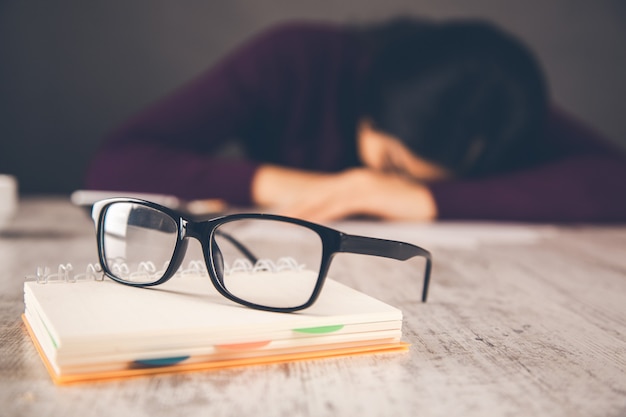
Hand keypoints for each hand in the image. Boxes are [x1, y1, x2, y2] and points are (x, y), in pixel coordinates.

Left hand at [251, 165, 437, 221]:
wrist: (430, 201)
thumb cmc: (402, 208)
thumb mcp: (372, 210)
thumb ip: (353, 213)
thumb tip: (333, 228)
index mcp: (352, 182)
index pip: (320, 192)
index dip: (300, 201)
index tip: (283, 211)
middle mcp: (353, 179)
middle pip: (317, 192)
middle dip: (296, 204)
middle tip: (277, 216)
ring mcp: (361, 184)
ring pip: (326, 197)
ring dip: (306, 209)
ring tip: (288, 219)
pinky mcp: (370, 193)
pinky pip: (342, 204)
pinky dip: (326, 212)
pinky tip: (314, 221)